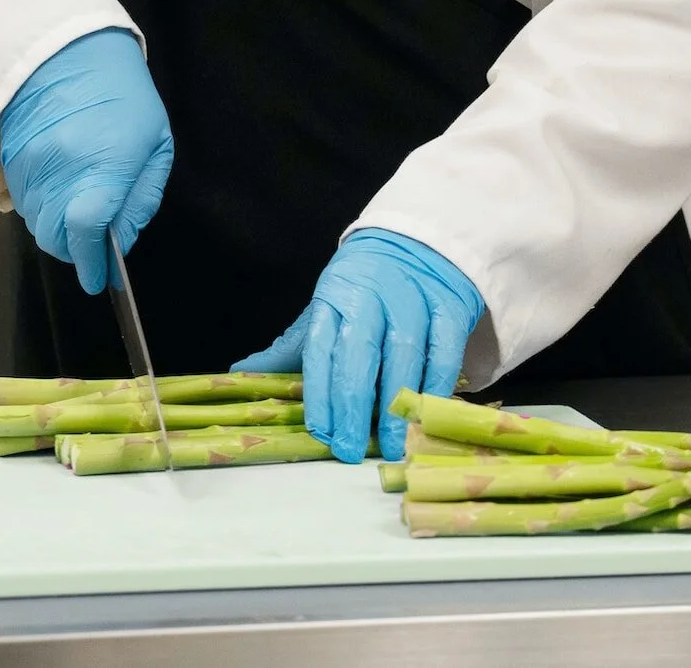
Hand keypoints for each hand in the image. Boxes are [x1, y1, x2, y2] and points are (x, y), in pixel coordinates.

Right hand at [0, 27, 172, 294]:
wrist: (66, 49)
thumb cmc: (122, 94)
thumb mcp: (154, 143)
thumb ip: (141, 197)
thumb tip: (121, 240)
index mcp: (103, 166)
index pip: (88, 232)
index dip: (93, 263)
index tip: (100, 277)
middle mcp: (59, 172)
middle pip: (57, 239)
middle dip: (77, 251)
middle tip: (94, 244)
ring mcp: (29, 168)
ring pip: (38, 224)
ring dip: (59, 230)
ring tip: (78, 211)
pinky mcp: (9, 161)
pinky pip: (25, 204)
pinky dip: (42, 210)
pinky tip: (60, 191)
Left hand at [233, 228, 480, 463]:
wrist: (416, 241)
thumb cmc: (365, 286)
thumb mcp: (327, 308)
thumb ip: (293, 347)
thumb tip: (242, 373)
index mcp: (334, 297)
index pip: (320, 349)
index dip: (319, 394)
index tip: (323, 432)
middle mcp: (371, 296)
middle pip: (358, 353)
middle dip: (353, 406)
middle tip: (351, 449)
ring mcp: (413, 298)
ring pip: (404, 354)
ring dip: (397, 404)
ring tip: (392, 445)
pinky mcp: (449, 305)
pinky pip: (444, 350)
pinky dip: (436, 385)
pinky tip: (426, 414)